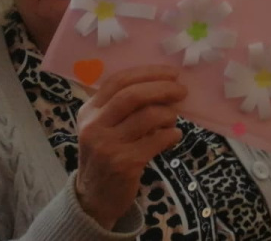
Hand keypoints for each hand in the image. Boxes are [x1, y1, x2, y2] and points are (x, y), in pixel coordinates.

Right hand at [75, 66, 185, 230]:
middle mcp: (94, 127)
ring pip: (148, 116)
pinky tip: (174, 136)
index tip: (172, 73)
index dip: (148, 73)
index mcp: (88, 111)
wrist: (95, 198)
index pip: (118, 81)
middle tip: (182, 91)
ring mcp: (107, 146)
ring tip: (172, 119)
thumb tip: (164, 81)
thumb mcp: (103, 126)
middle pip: (133, 95)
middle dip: (163, 88)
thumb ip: (122, 105)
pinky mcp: (124, 164)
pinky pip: (157, 140)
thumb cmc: (107, 154)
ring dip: (169, 114)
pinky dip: (172, 134)